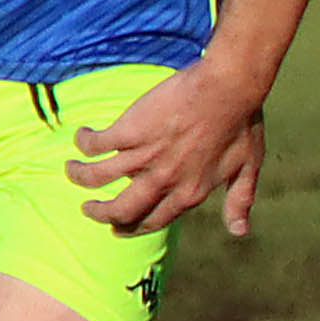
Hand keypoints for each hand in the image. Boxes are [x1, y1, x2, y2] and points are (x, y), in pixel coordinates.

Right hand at [71, 61, 267, 237]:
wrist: (230, 88)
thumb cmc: (242, 124)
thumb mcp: (248, 167)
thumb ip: (239, 201)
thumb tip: (239, 232)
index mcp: (189, 193)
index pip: (152, 222)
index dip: (131, 228)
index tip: (118, 228)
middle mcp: (163, 180)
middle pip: (119, 211)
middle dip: (99, 214)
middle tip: (88, 208)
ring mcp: (144, 156)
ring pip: (96, 178)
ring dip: (79, 177)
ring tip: (72, 170)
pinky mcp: (131, 131)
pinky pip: (95, 145)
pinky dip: (83, 142)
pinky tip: (83, 135)